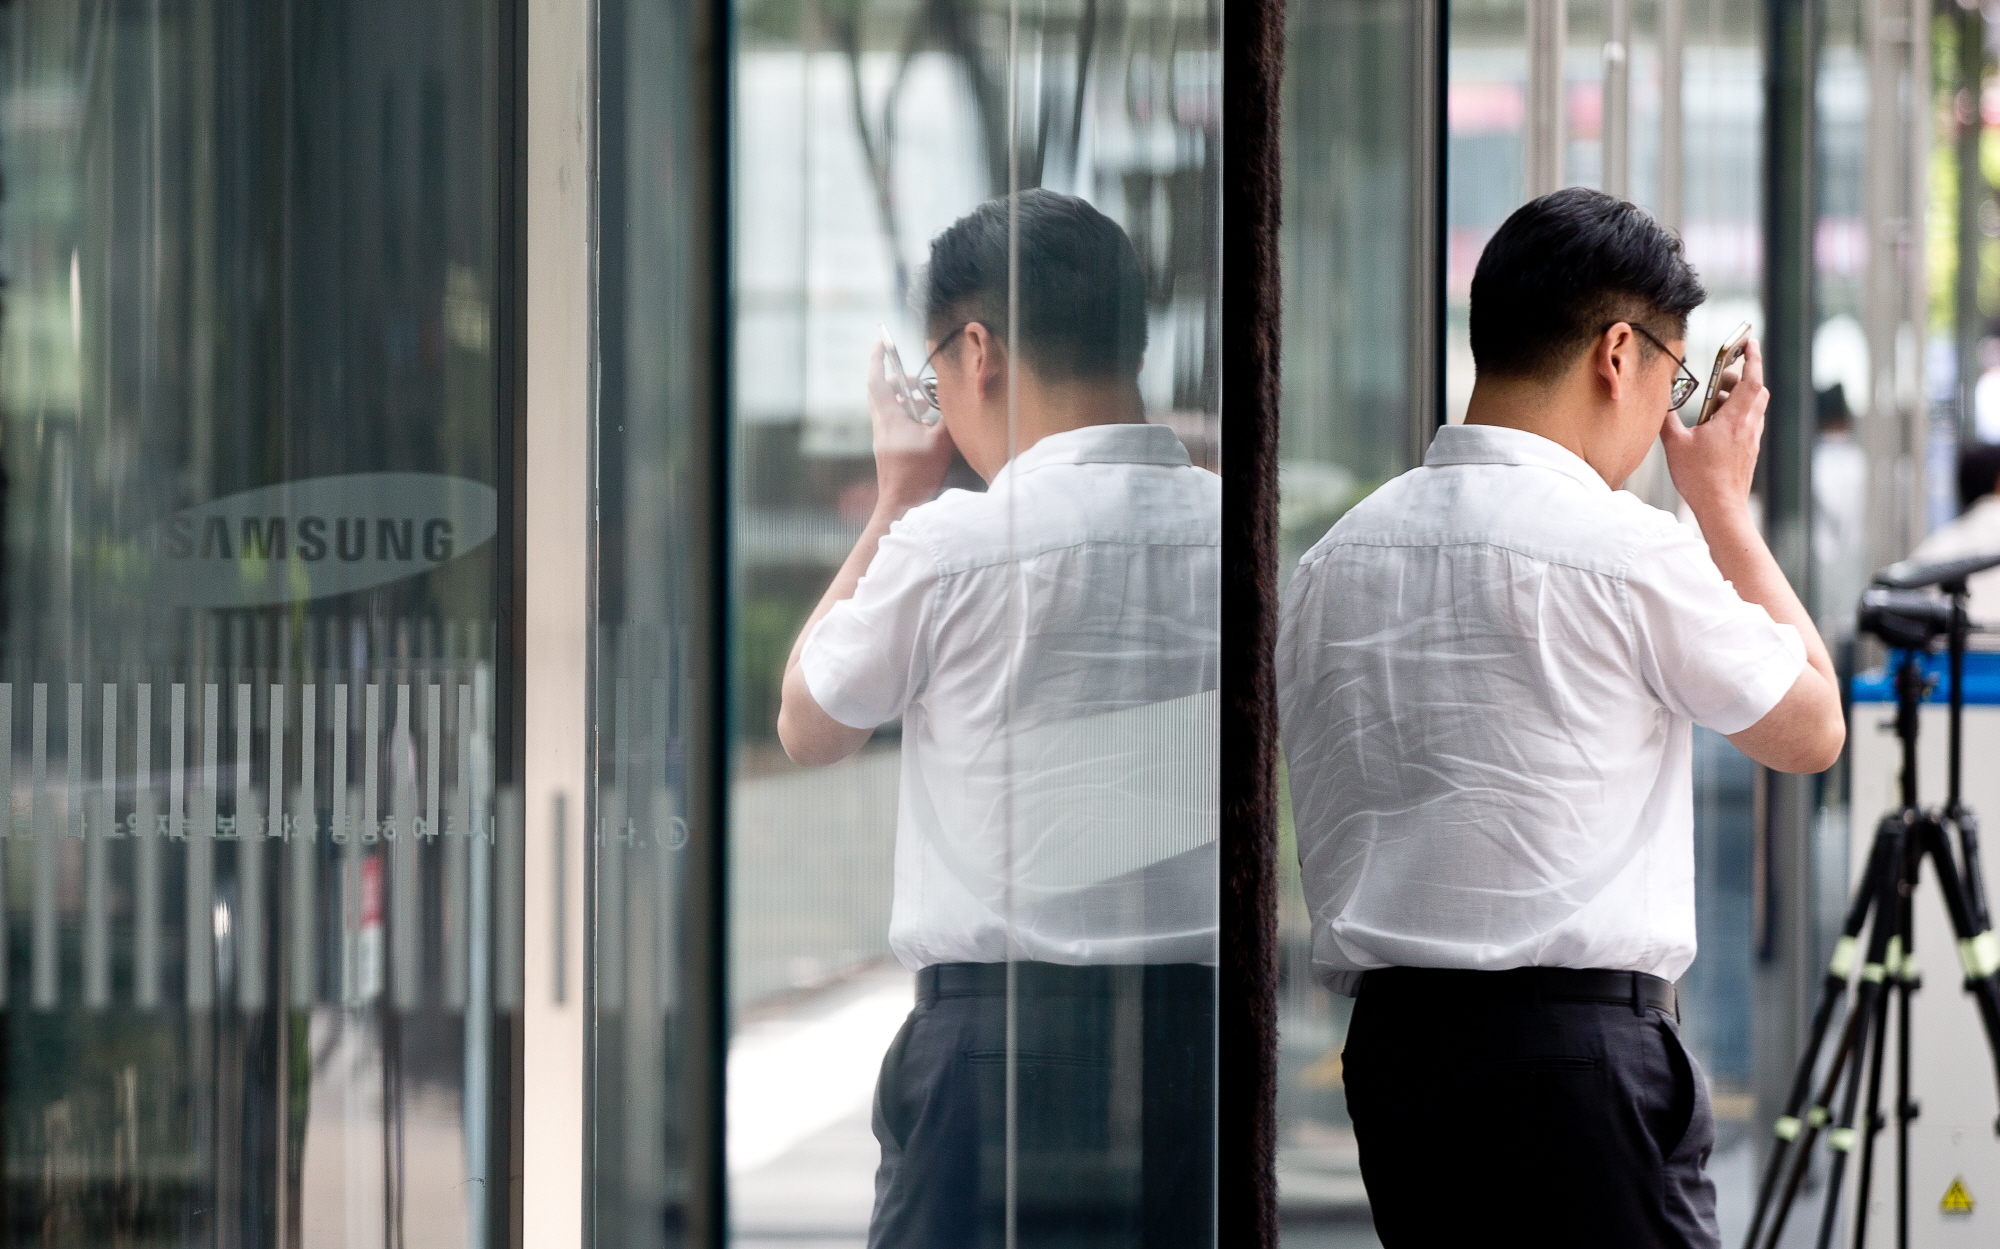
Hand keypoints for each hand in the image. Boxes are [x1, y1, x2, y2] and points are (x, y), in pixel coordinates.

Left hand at [866, 341, 956, 512]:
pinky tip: (924, 425)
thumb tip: (952, 400)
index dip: (878, 359)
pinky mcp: (886, 449)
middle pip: (879, 392)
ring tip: (925, 404)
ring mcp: (882, 438)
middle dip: (894, 379)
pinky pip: (892, 422)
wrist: (902, 503)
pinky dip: (905, 415)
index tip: (880, 342)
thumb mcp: (941, 441)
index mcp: (890, 419)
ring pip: (886, 407)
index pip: (878, 381)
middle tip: (911, 378)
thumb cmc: (919, 473)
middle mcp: (881, 426)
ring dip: (902, 399)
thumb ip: (946, 417)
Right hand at [1659, 338, 1767, 521]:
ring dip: (1739, 398)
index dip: (1752, 358)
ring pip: (1755, 407)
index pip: (1751, 380)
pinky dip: (1739, 415)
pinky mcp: (1750, 452)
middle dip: (1742, 377)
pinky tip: (1719, 427)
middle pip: (1757, 391)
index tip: (1750, 343)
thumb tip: (1662, 402)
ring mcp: (1751, 440)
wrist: (1721, 508)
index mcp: (1733, 420)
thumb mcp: (1675, 445)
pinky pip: (1750, 424)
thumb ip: (1668, 420)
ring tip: (1714, 404)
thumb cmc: (1699, 478)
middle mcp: (1748, 427)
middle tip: (1722, 377)